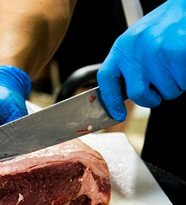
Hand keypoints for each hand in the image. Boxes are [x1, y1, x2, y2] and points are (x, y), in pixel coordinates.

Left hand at [97, 0, 185, 120]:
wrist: (185, 9)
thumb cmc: (163, 27)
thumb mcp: (136, 42)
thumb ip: (128, 65)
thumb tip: (123, 93)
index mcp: (122, 48)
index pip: (106, 79)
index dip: (110, 100)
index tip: (117, 114)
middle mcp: (135, 52)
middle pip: (137, 94)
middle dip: (151, 99)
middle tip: (158, 91)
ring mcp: (155, 54)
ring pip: (166, 92)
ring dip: (174, 85)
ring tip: (174, 65)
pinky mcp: (176, 56)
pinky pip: (182, 84)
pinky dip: (185, 79)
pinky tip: (183, 63)